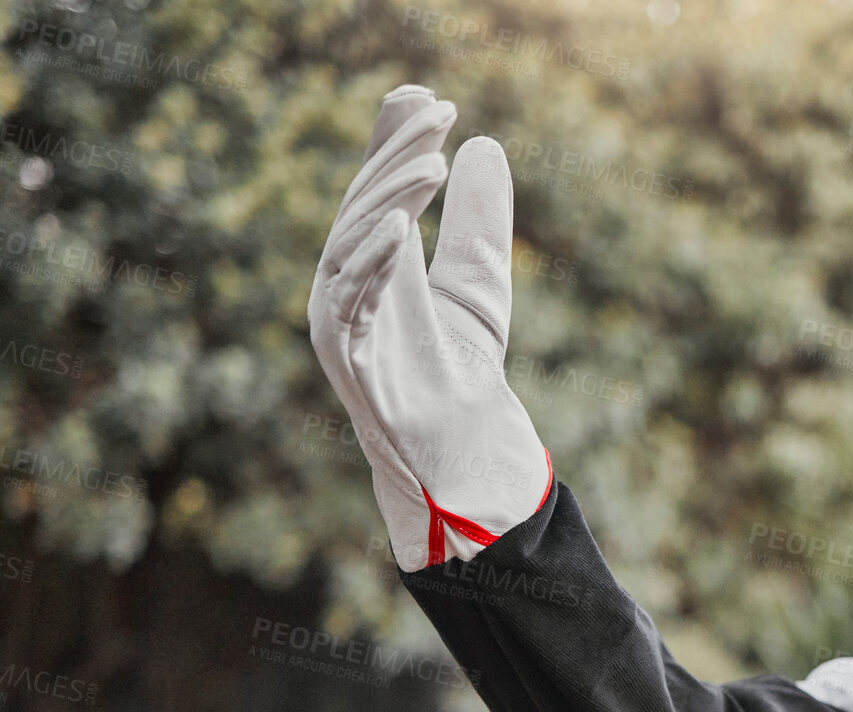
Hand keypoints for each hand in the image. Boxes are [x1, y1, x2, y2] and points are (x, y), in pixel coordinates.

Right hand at [308, 85, 551, 572]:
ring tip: (432, 162)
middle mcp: (345, 282)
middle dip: (397, 157)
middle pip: (363, 205)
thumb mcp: (480, 282)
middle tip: (439, 117)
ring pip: (353, 242)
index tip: (431, 98)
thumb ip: (478, 223)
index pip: (378, 186)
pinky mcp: (345, 355)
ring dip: (390, 200)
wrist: (460, 444)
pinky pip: (350, 300)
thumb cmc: (460, 367)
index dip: (394, 140)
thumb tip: (486, 147)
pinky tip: (400, 226)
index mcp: (371, 260)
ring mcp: (338, 317)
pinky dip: (372, 260)